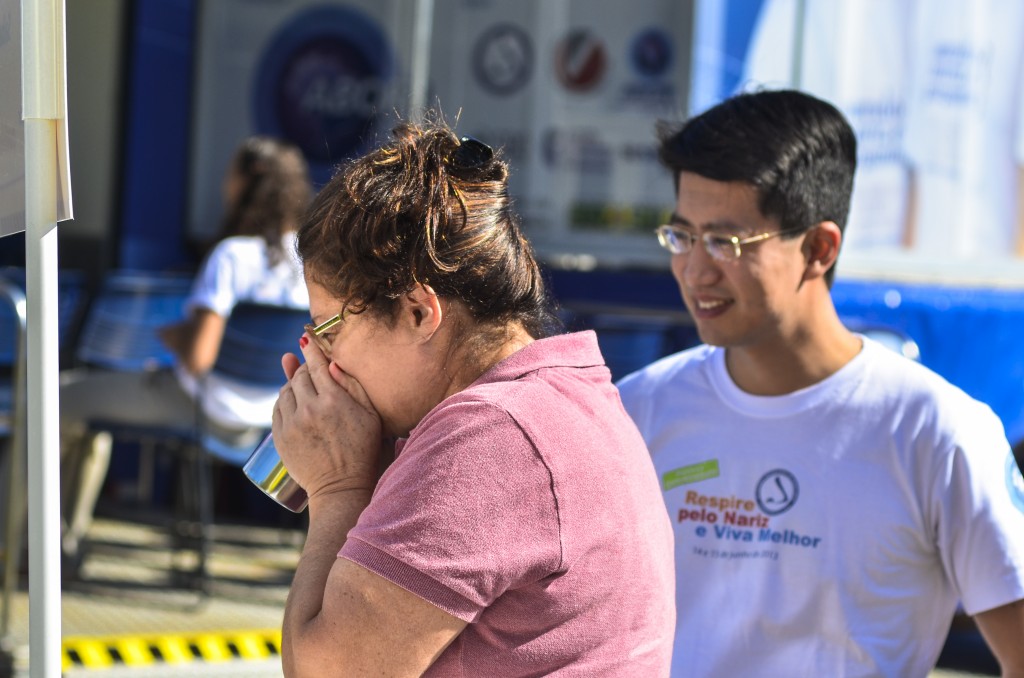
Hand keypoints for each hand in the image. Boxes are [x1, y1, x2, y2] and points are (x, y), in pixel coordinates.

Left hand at [273, 338, 382, 499]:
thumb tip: (331, 364)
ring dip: (293, 384)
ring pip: (285, 391)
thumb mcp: (370, 416)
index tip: (307, 339)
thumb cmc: (363, 450)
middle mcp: (309, 409)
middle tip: (311, 370)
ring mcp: (292, 424)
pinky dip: (284, 400)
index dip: (311, 350)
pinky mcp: (280, 437)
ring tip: (304, 388)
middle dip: (304, 369)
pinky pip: (277, 408)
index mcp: (334, 401)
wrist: (342, 487)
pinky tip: (294, 402)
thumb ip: (353, 386)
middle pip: (298, 375)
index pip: (316, 365)